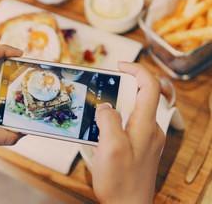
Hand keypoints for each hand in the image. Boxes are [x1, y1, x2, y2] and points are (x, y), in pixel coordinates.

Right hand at [90, 62, 164, 203]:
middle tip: (100, 92)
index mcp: (146, 125)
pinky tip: (100, 133)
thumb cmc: (121, 182)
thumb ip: (108, 120)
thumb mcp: (110, 147)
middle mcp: (150, 129)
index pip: (150, 86)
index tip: (119, 66)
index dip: (137, 70)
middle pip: (142, 96)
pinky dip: (115, 122)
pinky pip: (129, 126)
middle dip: (121, 88)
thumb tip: (105, 105)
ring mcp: (146, 139)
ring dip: (115, 107)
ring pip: (133, 112)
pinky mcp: (140, 147)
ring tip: (96, 116)